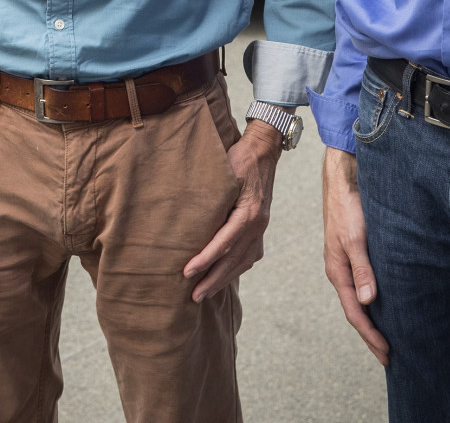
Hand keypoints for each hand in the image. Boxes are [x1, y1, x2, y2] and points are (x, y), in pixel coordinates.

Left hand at [183, 116, 282, 301]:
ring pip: (243, 262)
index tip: (186, 272)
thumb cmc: (239, 159)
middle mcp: (257, 225)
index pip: (224, 243)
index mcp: (249, 213)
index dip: (205, 260)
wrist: (263, 151)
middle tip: (194, 297)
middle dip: (213, 280)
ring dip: (224, 279)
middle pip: (234, 260)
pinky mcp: (260, 228)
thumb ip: (213, 198)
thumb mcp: (225, 174)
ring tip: (205, 293)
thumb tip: (191, 220)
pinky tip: (224, 277)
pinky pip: (249, 255)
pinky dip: (235, 268)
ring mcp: (261, 228)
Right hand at [322, 148, 388, 365]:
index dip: (371, 335)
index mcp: (337, 271)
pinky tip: (387, 304)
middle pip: (356, 311)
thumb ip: (363, 269)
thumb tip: (369, 301)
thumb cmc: (348, 206)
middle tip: (390, 357)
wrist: (344, 178)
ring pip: (361, 299)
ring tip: (389, 337)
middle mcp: (341, 271)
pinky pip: (365, 284)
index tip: (387, 353)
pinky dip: (375, 300)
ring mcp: (348, 263)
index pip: (355, 313)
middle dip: (371, 335)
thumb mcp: (356, 238)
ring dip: (374, 319)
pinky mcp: (358, 253)